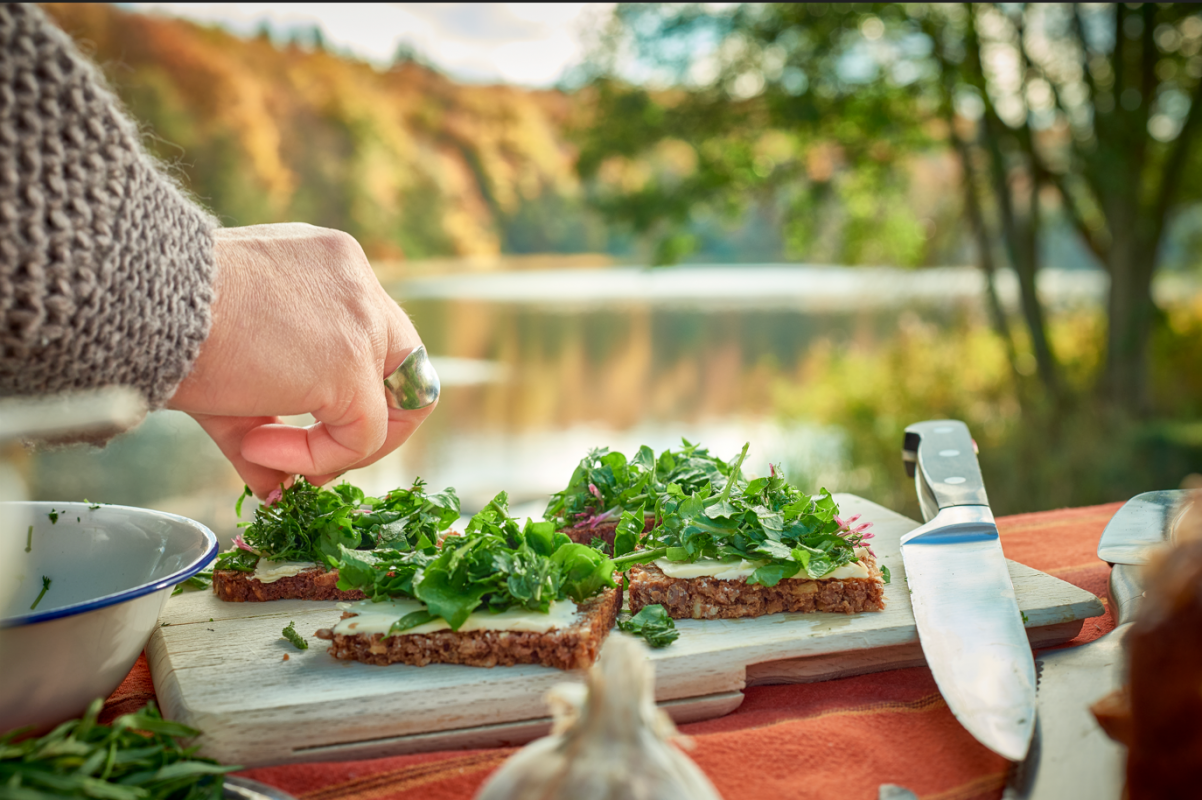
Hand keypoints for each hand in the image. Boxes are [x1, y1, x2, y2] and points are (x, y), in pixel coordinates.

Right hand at [168, 224, 434, 497]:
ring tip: (268, 453)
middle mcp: (358, 283)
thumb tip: (276, 489)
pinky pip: (361, 433)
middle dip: (375, 427)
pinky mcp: (350, 362)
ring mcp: (362, 319)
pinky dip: (319, 458)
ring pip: (400, 405)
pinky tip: (259, 448)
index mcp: (330, 268)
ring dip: (343, 449)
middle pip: (409, 368)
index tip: (307, 426)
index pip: (377, 338)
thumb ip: (264, 425)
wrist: (137, 299)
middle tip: (321, 463)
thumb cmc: (165, 320)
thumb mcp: (231, 366)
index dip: (356, 394)